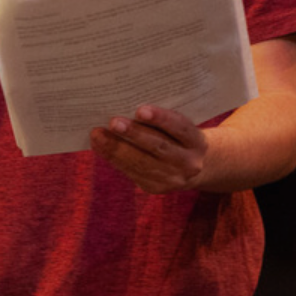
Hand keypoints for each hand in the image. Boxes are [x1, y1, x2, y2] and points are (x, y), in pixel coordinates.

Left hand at [89, 104, 208, 193]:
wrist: (196, 168)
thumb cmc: (180, 137)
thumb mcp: (181, 127)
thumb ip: (162, 120)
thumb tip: (126, 107)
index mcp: (197, 141)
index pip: (180, 127)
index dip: (161, 118)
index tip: (140, 110)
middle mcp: (189, 162)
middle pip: (159, 147)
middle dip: (134, 134)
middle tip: (113, 122)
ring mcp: (173, 179)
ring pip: (141, 163)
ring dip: (116, 148)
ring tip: (98, 135)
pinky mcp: (156, 188)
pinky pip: (133, 172)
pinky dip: (114, 159)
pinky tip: (100, 146)